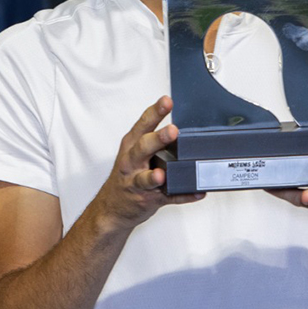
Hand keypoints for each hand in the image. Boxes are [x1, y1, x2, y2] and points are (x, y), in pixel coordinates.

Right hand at [94, 97, 203, 233]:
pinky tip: (195, 192)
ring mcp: (137, 183)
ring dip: (154, 177)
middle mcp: (131, 162)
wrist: (111, 207)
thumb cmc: (127, 174)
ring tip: (163, 174)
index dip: (155, 112)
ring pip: (146, 179)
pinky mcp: (147, 200)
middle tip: (173, 131)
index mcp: (131, 146)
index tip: (167, 101)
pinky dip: (182, 195)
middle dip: (157, 139)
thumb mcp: (133, 152)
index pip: (143, 125)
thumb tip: (181, 128)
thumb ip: (153, 140)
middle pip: (143, 148)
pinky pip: (168, 198)